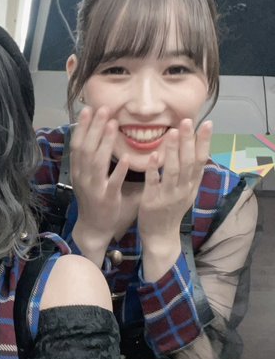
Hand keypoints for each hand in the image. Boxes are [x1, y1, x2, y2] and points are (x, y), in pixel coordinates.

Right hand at [70, 106, 128, 265]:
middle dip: (94, 127)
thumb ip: (95, 159)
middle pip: (86, 148)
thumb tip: (101, 136)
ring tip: (112, 125)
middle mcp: (83, 177)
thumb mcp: (90, 177)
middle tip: (103, 108)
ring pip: (97, 162)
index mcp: (79, 171)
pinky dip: (118, 171)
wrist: (94, 228)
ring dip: (105, 142)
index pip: (78, 144)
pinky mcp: (107, 199)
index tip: (89, 109)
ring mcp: (94, 188)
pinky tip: (126, 159)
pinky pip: (113, 183)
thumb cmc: (95, 200)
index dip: (83, 126)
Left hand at [138, 119, 211, 280]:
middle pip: (188, 163)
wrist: (161, 237)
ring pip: (173, 171)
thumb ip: (192, 175)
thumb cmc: (171, 211)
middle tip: (187, 122)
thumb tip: (201, 153)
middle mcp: (183, 190)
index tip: (207, 123)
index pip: (200, 160)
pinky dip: (153, 169)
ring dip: (173, 152)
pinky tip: (152, 155)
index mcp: (191, 185)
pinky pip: (153, 183)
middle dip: (188, 141)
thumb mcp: (187, 193)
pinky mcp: (152, 202)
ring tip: (172, 133)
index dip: (204, 142)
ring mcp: (168, 196)